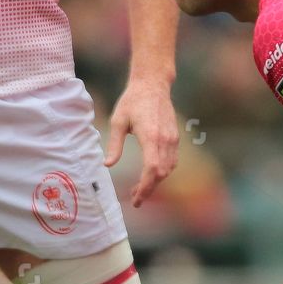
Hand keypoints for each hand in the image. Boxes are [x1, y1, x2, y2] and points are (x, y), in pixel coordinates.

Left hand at [105, 78, 178, 207]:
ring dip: (155, 182)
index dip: (145, 187)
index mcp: (151, 136)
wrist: (152, 85)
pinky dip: (162, 172)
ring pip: (168, 169)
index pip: (152, 169)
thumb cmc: (132, 101)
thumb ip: (114, 145)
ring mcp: (173, 139)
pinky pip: (172, 161)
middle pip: (161, 173)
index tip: (137, 199)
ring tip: (139, 188)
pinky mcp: (175, 138)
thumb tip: (108, 165)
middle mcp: (165, 140)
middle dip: (148, 189)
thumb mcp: (118, 121)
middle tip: (134, 198)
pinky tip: (150, 175)